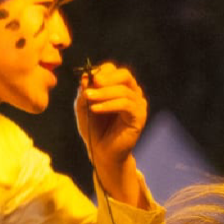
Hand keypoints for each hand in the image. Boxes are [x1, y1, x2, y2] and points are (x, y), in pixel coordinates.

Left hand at [74, 61, 147, 206]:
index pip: (115, 71)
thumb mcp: (84, 108)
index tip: (87, 78)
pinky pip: (126, 105)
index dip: (102, 71)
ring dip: (104, 93)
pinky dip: (109, 104)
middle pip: (124, 75)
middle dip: (107, 78)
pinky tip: (95, 109)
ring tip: (88, 98)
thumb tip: (84, 77)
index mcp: (120, 88)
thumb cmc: (94, 129)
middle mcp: (132, 93)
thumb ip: (84, 93)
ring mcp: (138, 104)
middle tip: (92, 83)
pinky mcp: (139, 117)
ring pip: (124, 90)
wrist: (102, 153)